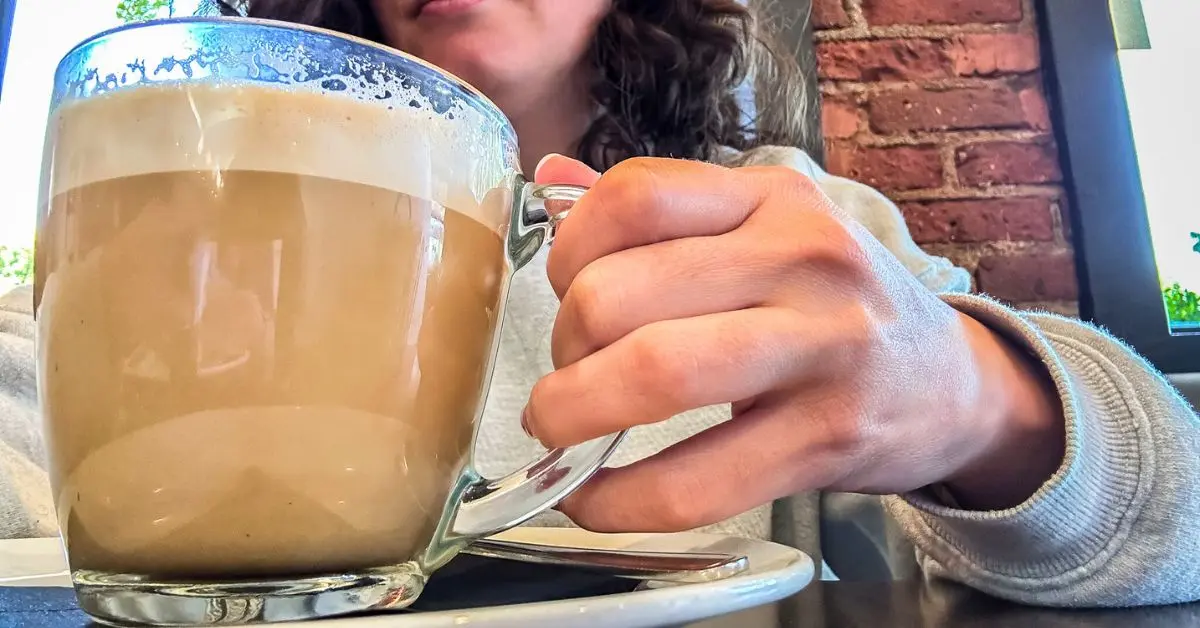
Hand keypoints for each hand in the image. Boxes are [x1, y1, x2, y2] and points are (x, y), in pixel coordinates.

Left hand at [524, 154, 1065, 531]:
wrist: (953, 384)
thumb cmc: (837, 307)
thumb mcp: (769, 232)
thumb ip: (666, 213)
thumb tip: (549, 179)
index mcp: (774, 198)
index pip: (633, 196)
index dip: (567, 251)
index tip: (565, 291)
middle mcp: (803, 258)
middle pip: (619, 292)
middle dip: (561, 346)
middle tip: (568, 374)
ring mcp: (823, 348)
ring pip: (653, 373)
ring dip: (571, 414)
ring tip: (561, 429)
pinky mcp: (828, 439)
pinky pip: (693, 482)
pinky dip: (617, 500)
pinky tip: (595, 496)